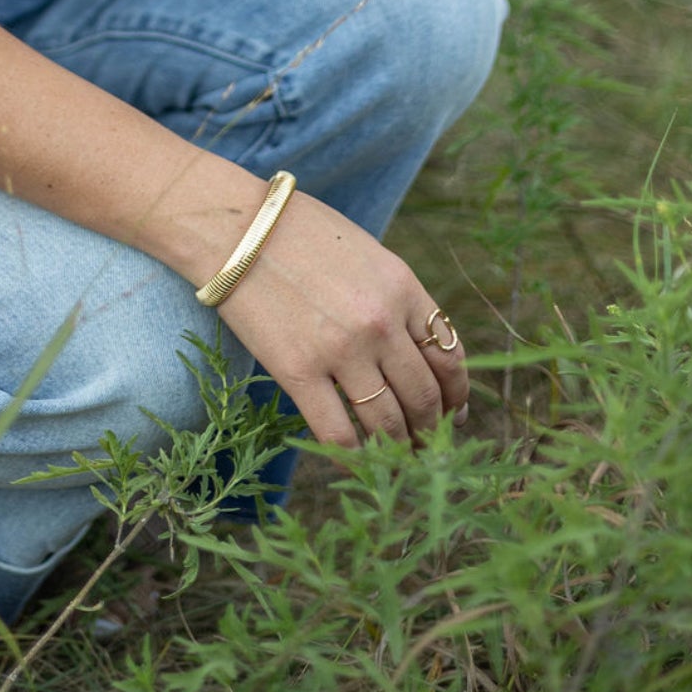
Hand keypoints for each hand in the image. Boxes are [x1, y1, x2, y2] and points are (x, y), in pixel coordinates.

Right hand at [215, 186, 469, 448]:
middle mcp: (380, 322)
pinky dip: (352, 459)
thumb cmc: (299, 232)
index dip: (456, 394)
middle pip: (423, 396)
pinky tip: (355, 465)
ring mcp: (341, 350)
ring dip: (398, 449)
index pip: (448, 355)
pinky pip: (337, 434)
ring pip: (387, 422)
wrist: (235, 226)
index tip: (453, 413)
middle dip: (431, 430)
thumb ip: (393, 298)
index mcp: (402, 287)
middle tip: (428, 449)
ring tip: (398, 461)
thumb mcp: (365, 253)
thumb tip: (416, 350)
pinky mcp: (298, 371)